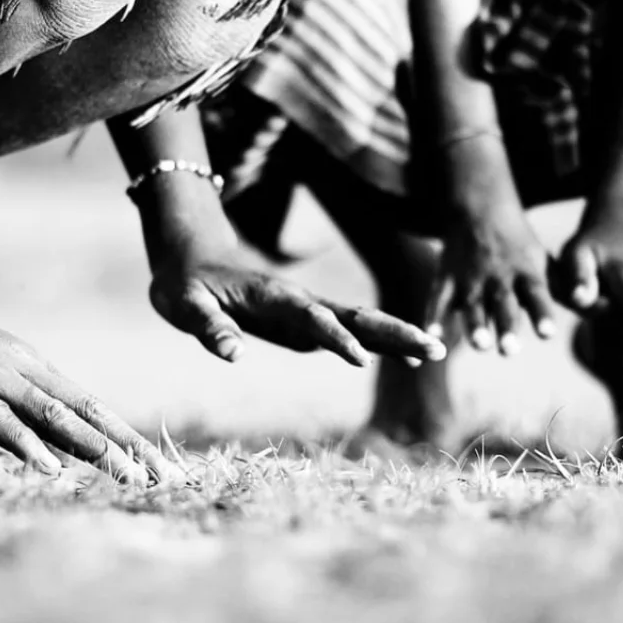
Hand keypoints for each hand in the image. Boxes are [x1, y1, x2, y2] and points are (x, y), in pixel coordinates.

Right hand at [0, 273, 179, 484]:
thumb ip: (19, 409)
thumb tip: (60, 450)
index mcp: (31, 366)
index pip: (91, 405)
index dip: (128, 436)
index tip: (160, 466)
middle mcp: (21, 368)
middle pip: (85, 410)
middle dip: (127, 446)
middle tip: (164, 478)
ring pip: (51, 413)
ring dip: (92, 446)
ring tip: (126, 475)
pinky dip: (25, 442)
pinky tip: (48, 467)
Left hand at [149, 247, 446, 366]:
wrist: (192, 262)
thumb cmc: (185, 286)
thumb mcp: (185, 306)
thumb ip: (210, 329)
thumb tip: (234, 356)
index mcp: (273, 296)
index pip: (311, 317)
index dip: (334, 337)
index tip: (361, 360)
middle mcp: (300, 301)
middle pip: (354, 316)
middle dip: (393, 331)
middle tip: (435, 346)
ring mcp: (308, 312)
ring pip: (360, 322)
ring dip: (397, 336)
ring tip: (437, 349)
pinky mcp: (308, 325)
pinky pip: (351, 334)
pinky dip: (381, 345)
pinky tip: (409, 360)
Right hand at [426, 198, 560, 355]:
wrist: (480, 208)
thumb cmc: (519, 245)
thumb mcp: (545, 262)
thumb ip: (566, 290)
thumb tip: (603, 309)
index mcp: (526, 273)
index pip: (536, 295)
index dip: (541, 313)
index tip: (547, 333)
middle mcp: (498, 277)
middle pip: (503, 304)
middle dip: (506, 326)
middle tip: (510, 350)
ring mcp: (470, 278)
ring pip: (472, 304)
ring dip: (476, 325)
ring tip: (481, 344)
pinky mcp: (446, 278)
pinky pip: (438, 299)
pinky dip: (433, 316)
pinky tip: (432, 335)